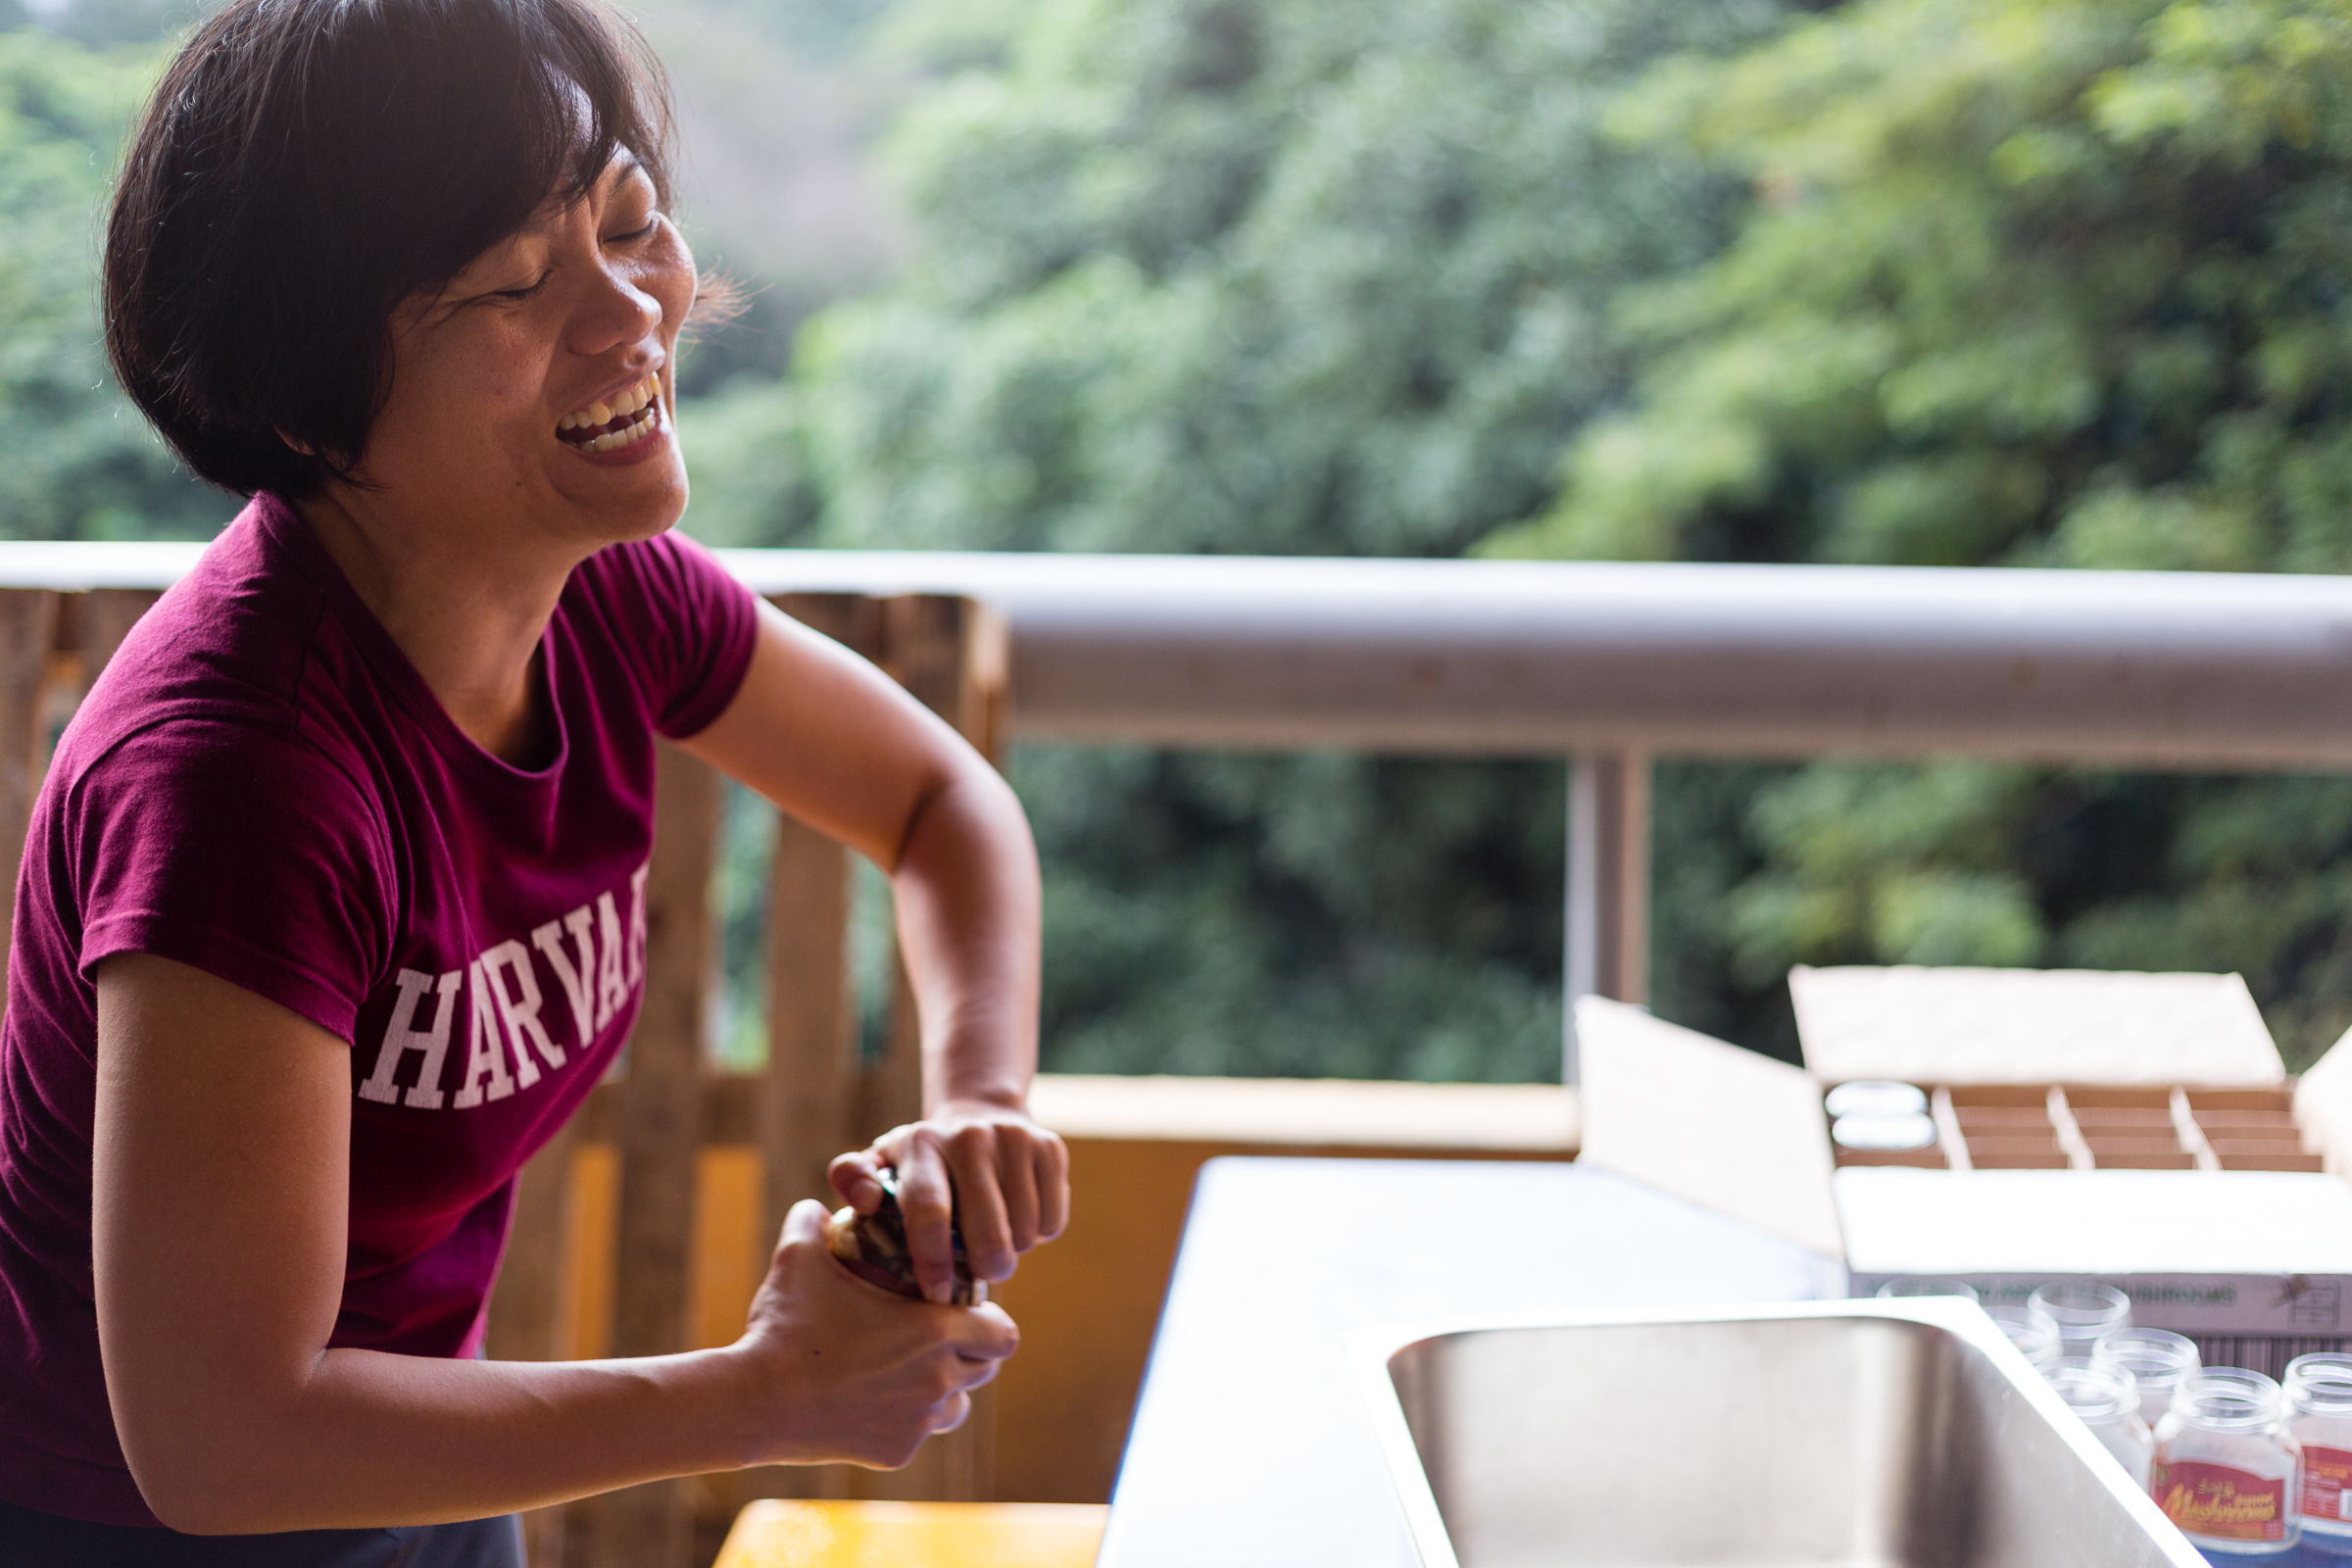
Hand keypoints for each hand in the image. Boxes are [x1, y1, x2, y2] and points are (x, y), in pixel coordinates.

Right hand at [733, 1201, 1018, 1469]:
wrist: (754, 1401)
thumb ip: (813, 1220)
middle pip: (986, 1368)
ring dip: (943, 1388)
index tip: (964, 1309)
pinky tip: (874, 1400)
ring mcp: (918, 1422)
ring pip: (957, 1406)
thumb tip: (817, 1205)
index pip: (1002, 1332)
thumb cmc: (785, 1325)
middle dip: (970, 1351)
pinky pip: (917, 1433)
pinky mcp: (896, 1452)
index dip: (989, 1319)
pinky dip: (905, 1419)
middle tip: (937, 1336)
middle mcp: (938, 1380)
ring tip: (909, 1369)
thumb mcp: (799, 1256)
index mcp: (935, 1331)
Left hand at [830, 1103, 1070, 1302]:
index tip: (937, 1294)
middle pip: (987, 1233)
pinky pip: (1052, 1220)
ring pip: (1024, 1232)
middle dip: (984, 1270)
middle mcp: (969, 1136)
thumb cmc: (922, 1163)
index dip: (934, 1261)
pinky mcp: (1050, 1147)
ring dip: (1011, 1252)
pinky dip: (1038, 1234)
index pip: (929, 1211)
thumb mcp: (882, 1165)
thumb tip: (864, 1201)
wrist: (981, 1117)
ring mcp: (1014, 1138)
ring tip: (993, 1239)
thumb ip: (853, 1179)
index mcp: (921, 1145)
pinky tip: (1018, 1219)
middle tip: (978, 1274)